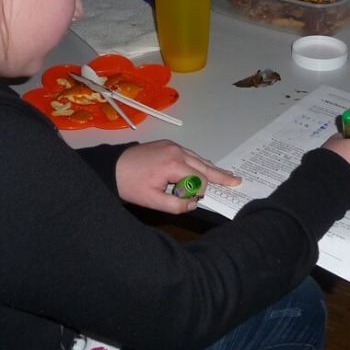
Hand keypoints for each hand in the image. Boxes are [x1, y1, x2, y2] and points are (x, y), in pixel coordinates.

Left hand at [115, 140, 241, 213]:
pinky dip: (199, 163)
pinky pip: (190, 154)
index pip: (199, 180)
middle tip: (237, 180)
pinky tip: (204, 168)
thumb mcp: (152, 201)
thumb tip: (194, 203)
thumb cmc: (130, 185)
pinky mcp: (168, 144)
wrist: (112, 166)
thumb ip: (176, 205)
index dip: (200, 192)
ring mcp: (173, 145)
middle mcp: (178, 151)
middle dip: (221, 175)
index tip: (194, 200)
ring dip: (211, 168)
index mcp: (174, 165)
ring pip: (198, 158)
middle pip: (205, 166)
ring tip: (226, 175)